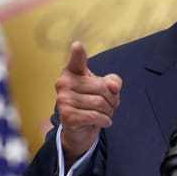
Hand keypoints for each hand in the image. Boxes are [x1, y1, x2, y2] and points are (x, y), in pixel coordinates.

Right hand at [55, 42, 121, 166]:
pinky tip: (102, 121)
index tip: (77, 45)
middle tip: (109, 105)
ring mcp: (63, 100)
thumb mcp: (107, 89)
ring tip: (104, 113)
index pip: (76, 61)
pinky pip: (96, 116)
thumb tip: (113, 86)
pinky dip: (105, 120)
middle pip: (102, 88)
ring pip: (100, 103)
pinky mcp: (67, 116)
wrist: (80, 130)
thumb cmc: (92, 104)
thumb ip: (113, 82)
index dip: (78, 53)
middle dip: (112, 99)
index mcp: (71, 73)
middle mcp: (63, 84)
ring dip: (109, 111)